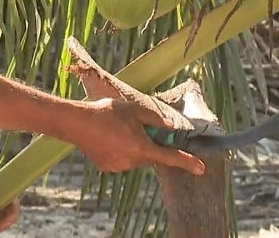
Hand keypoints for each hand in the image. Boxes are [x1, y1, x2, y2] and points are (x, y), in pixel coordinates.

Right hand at [69, 98, 206, 175]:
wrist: (77, 122)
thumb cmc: (107, 112)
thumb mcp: (135, 110)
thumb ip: (156, 119)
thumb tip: (170, 126)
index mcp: (142, 147)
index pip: (170, 157)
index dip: (187, 162)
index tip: (201, 169)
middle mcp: (132, 161)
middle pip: (150, 155)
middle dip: (149, 143)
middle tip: (136, 126)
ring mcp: (119, 166)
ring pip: (135, 158)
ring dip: (134, 146)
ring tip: (117, 129)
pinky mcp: (108, 167)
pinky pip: (122, 160)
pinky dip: (121, 151)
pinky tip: (109, 137)